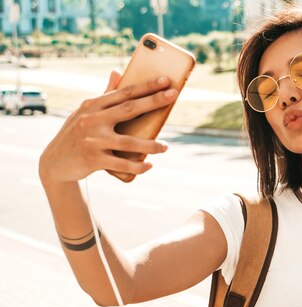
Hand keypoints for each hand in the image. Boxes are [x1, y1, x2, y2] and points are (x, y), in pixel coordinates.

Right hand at [38, 70, 177, 184]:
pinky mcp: (93, 160)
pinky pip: (122, 165)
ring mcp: (92, 140)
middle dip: (153, 101)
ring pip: (129, 142)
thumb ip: (104, 95)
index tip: (165, 80)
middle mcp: (91, 120)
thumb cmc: (77, 134)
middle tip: (174, 95)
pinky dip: (137, 166)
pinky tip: (149, 165)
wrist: (55, 162)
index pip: (123, 93)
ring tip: (165, 147)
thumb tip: (117, 71)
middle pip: (129, 109)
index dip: (146, 86)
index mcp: (92, 105)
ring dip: (150, 145)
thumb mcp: (85, 113)